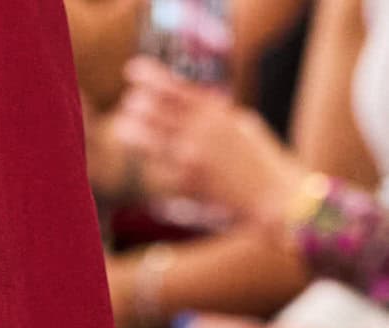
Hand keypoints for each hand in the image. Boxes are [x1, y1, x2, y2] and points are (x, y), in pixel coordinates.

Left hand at [112, 57, 299, 222]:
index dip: (149, 76)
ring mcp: (189, 157)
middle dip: (136, 104)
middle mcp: (199, 130)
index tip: (132, 71)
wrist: (269, 193)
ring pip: (147, 138)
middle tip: (128, 104)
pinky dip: (149, 158)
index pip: (174, 87)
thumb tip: (191, 103)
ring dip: (131, 130)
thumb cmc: (257, 157)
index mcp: (214, 110)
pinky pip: (157, 166)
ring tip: (122, 127)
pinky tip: (147, 155)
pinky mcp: (185, 182)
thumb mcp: (239, 123)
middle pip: (154, 109)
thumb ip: (213, 112)